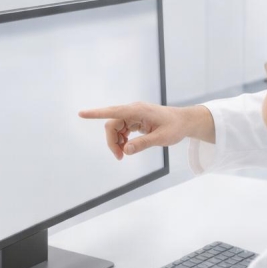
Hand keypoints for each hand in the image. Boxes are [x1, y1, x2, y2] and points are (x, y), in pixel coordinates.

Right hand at [79, 103, 214, 159]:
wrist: (185, 121)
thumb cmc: (175, 127)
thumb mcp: (161, 138)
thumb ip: (143, 144)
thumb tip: (125, 150)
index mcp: (138, 111)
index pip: (113, 112)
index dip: (96, 113)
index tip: (81, 114)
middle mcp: (133, 110)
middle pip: (112, 124)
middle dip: (112, 141)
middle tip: (120, 157)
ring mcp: (134, 114)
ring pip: (116, 127)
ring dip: (116, 141)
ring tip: (124, 154)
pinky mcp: (136, 119)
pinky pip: (122, 128)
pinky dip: (122, 139)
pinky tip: (127, 146)